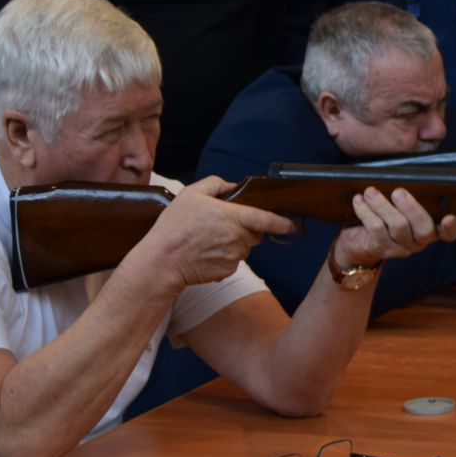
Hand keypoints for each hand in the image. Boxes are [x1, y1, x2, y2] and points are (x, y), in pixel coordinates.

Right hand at [141, 175, 296, 290]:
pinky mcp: (227, 272)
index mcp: (234, 218)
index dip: (283, 222)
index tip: (293, 223)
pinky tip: (205, 252)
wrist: (162, 261)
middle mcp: (238, 239)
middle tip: (222, 224)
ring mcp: (234, 257)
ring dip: (233, 242)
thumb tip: (233, 186)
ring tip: (207, 238)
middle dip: (246, 228)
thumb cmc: (174, 227)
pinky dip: (224, 257)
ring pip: (244, 248)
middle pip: (255, 233)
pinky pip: (233, 262)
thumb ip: (216, 184)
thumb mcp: (191, 194)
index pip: (267, 219)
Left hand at [332, 186, 455, 268]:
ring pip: (398, 226)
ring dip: (382, 205)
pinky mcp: (381, 248)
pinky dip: (366, 211)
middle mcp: (419, 241)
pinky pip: (376, 228)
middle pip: (423, 229)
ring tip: (370, 191)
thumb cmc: (384, 215)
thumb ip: (408, 194)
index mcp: (430, 229)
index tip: (450, 217)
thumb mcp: (399, 205)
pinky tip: (359, 200)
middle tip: (398, 192)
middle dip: (412, 208)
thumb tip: (407, 174)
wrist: (357, 242)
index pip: (448, 234)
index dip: (451, 228)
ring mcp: (400, 247)